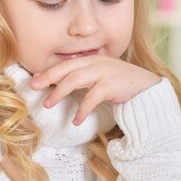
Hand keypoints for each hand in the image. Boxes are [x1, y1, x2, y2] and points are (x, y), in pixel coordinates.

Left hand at [30, 56, 160, 124]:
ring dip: (60, 93)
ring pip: (75, 80)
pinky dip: (82, 109)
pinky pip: (92, 97)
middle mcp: (97, 63)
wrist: (147, 88)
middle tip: (34, 88)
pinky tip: (76, 120)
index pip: (66, 64)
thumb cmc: (122, 85)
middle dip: (48, 78)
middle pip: (67, 69)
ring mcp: (104, 73)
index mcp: (92, 60)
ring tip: (48, 105)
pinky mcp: (112, 85)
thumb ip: (86, 77)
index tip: (35, 80)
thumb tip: (63, 85)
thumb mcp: (102, 76)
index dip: (49, 71)